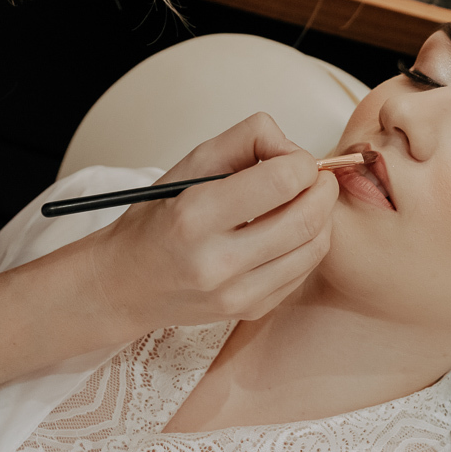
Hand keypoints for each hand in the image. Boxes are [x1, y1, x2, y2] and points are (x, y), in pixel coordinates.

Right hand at [87, 113, 338, 335]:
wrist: (127, 284)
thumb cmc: (158, 220)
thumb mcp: (189, 165)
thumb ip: (244, 141)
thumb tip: (291, 148)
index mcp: (195, 216)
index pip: (280, 181)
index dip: (302, 162)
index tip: (296, 159)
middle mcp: (216, 261)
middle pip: (306, 217)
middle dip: (322, 188)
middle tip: (314, 177)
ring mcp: (236, 293)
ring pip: (314, 246)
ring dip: (323, 216)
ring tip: (306, 201)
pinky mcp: (251, 310)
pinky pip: (305, 271)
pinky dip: (310, 244)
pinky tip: (292, 231)